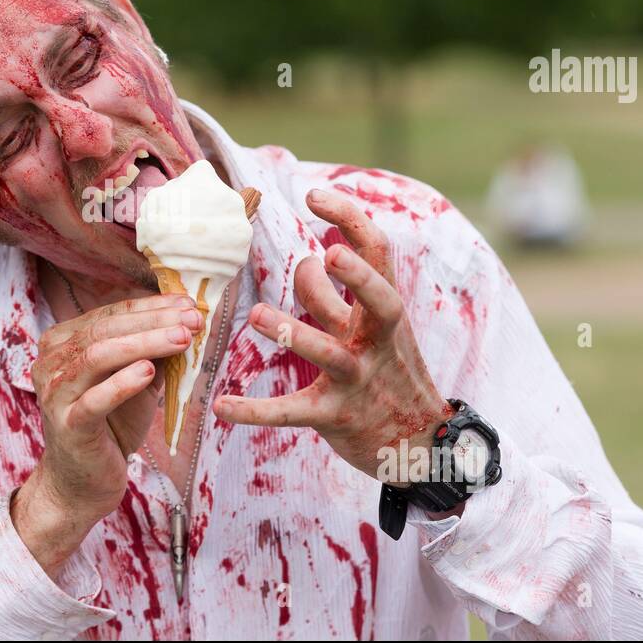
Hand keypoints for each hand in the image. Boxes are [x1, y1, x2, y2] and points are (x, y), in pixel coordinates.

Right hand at [14, 292, 201, 576]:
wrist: (84, 482)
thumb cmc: (111, 426)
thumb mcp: (135, 381)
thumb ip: (151, 352)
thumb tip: (185, 320)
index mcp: (61, 343)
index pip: (108, 315)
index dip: (150, 307)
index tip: (187, 304)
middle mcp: (50, 363)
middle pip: (103, 330)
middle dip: (152, 321)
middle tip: (191, 319)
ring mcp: (54, 394)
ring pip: (97, 356)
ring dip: (144, 344)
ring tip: (181, 339)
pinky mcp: (67, 426)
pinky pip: (94, 400)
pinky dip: (122, 383)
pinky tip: (150, 371)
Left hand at [213, 188, 451, 482]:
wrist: (420, 446)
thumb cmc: (388, 375)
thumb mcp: (373, 332)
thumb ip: (340, 298)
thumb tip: (312, 255)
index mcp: (385, 313)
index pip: (378, 255)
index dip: (351, 221)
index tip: (314, 196)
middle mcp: (377, 341)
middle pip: (379, 300)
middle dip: (356, 278)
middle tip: (326, 256)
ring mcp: (358, 379)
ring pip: (328, 353)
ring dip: (293, 334)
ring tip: (257, 315)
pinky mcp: (336, 415)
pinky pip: (292, 411)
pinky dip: (255, 410)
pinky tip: (222, 406)